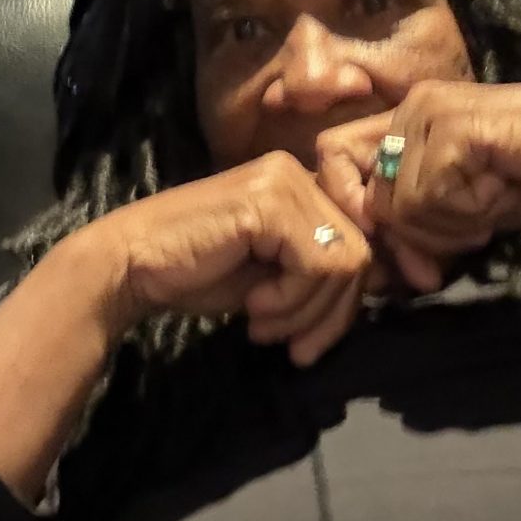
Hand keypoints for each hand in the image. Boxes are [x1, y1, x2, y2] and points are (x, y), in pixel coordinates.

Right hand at [75, 151, 373, 366]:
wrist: (132, 266)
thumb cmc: (195, 273)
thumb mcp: (274, 277)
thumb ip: (322, 273)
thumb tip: (388, 282)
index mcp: (300, 184)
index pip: (361, 237)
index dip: (361, 290)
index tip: (326, 335)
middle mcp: (297, 172)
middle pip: (360, 252)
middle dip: (333, 314)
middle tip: (295, 347)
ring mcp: (283, 182)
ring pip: (346, 262)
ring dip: (309, 312)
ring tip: (267, 328)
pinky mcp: (268, 203)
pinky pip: (317, 265)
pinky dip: (292, 301)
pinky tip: (254, 309)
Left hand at [315, 82, 520, 291]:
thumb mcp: (464, 207)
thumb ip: (417, 226)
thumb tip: (384, 271)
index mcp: (406, 118)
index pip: (334, 160)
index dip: (355, 213)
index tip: (401, 255)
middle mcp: (411, 106)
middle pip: (368, 196)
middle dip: (411, 238)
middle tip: (459, 245)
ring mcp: (429, 111)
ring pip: (398, 206)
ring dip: (449, 226)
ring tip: (493, 201)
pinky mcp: (454, 128)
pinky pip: (428, 200)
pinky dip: (468, 214)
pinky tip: (501, 190)